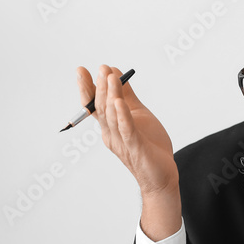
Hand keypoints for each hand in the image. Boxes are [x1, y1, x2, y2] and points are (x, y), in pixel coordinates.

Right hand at [77, 65, 180, 238]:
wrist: (162, 174)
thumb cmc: (149, 145)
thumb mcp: (139, 114)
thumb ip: (127, 96)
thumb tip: (116, 74)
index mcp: (110, 126)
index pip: (94, 105)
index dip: (87, 88)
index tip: (81, 70)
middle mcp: (111, 134)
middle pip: (101, 108)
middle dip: (99, 87)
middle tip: (100, 68)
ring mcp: (122, 141)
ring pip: (112, 116)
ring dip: (110, 95)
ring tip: (110, 77)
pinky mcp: (136, 147)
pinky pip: (127, 130)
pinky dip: (122, 116)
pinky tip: (119, 102)